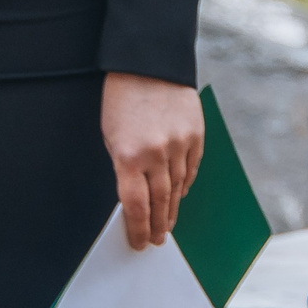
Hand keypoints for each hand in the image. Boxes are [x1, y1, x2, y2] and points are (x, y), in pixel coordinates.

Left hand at [104, 73, 204, 249]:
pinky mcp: (196, 134)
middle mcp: (156, 154)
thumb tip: (137, 198)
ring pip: (178, 188)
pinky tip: (180, 196)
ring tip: (168, 224)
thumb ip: (125, 168)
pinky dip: (186, 184)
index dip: (138, 229)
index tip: (139, 243)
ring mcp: (179, 144)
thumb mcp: (112, 137)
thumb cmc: (122, 101)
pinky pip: (192, 168)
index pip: (136, 206)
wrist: (148, 65)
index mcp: (128, 156)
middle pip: (160, 201)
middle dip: (157, 225)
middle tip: (157, 240)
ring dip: (172, 209)